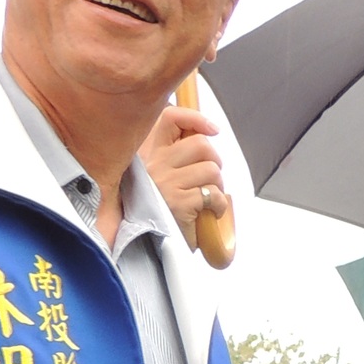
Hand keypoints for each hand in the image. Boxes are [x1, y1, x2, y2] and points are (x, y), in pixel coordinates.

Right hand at [139, 102, 227, 249]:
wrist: (144, 246)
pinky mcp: (178, 203)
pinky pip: (212, 194)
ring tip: (208, 197)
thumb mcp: (159, 177)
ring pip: (211, 169)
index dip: (195, 118)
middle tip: (210, 177)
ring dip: (217, 185)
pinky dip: (219, 205)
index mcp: (148, 153)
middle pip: (200, 144)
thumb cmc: (158, 210)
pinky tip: (211, 212)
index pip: (171, 118)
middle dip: (215, 160)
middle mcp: (154, 165)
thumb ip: (175, 156)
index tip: (211, 129)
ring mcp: (165, 183)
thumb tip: (205, 135)